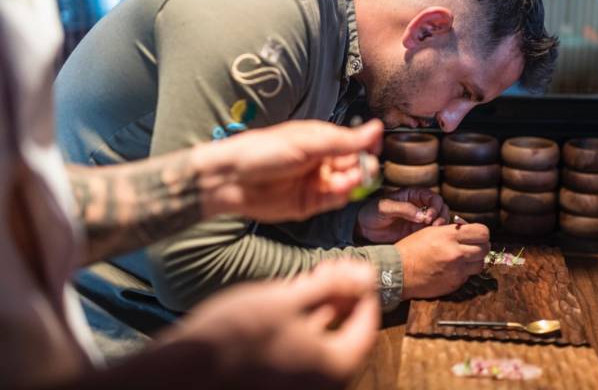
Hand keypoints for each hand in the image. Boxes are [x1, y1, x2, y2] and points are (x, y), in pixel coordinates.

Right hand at [159, 260, 379, 389]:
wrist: (183, 371)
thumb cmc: (238, 332)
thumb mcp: (288, 299)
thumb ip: (333, 286)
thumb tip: (369, 273)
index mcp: (336, 367)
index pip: (366, 323)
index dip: (363, 289)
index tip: (355, 266)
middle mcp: (322, 383)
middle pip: (344, 332)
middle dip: (341, 295)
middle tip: (333, 265)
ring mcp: (299, 384)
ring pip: (321, 339)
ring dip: (322, 306)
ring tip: (314, 274)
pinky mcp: (278, 381)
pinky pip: (302, 350)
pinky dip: (303, 324)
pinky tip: (292, 298)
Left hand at [195, 119, 382, 221]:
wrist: (232, 179)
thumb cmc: (263, 151)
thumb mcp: (307, 143)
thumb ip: (343, 140)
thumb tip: (376, 128)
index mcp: (321, 141)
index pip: (354, 143)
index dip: (367, 146)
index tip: (376, 149)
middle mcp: (321, 162)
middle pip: (354, 165)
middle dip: (363, 167)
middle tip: (366, 168)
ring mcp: (316, 183)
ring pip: (346, 185)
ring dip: (352, 182)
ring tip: (346, 180)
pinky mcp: (309, 204)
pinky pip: (333, 201)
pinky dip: (340, 197)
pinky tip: (338, 191)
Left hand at [356, 187, 449, 242]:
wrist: (363, 228)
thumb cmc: (372, 211)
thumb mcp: (385, 207)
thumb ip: (404, 209)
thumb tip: (422, 215)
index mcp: (412, 194)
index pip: (433, 197)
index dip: (435, 206)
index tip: (428, 216)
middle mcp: (419, 205)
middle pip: (440, 208)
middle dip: (441, 216)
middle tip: (433, 225)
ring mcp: (419, 219)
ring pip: (439, 220)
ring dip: (440, 225)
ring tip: (433, 231)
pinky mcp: (417, 232)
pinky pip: (431, 232)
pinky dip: (435, 234)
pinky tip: (430, 237)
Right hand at [394, 223, 489, 298]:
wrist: (397, 272)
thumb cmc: (410, 249)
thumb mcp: (430, 231)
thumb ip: (451, 231)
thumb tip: (468, 231)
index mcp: (448, 236)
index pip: (482, 232)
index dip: (481, 233)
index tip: (475, 234)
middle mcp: (455, 253)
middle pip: (485, 248)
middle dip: (480, 246)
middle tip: (471, 246)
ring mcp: (456, 270)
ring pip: (480, 264)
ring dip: (474, 260)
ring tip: (462, 258)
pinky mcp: (454, 284)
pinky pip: (468, 276)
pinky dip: (463, 272)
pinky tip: (451, 268)